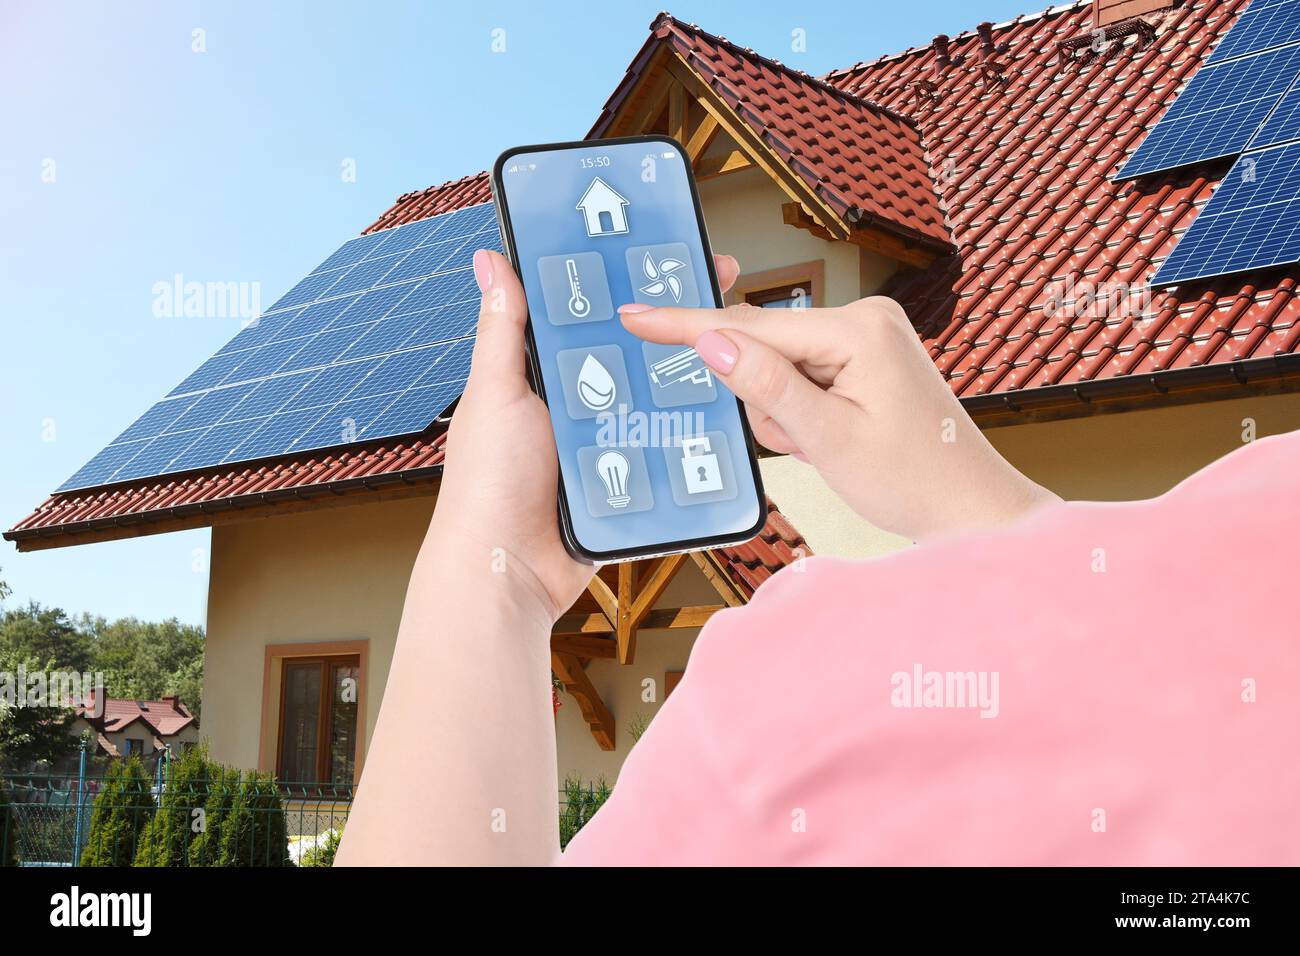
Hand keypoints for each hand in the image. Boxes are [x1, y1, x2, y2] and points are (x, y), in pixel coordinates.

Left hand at [429, 249, 742, 622]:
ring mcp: (605, 439)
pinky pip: (663, 446)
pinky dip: (687, 432)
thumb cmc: (487, 483)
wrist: (511, 570)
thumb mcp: (496, 393)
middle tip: (716, 293)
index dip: (623, 282)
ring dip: (686, 380)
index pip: (589, 312)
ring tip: (729, 345)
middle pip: (632, 351)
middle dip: (671, 326)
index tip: (661, 250)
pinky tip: (721, 408)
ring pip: (655, 397)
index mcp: (541, 374)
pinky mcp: (628, 477)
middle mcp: (576, 402)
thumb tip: (490, 260)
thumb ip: (502, 329)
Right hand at [619, 295, 1058, 541]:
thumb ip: (765, 385)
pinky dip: (803, 415)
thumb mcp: (827, 439)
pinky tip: (833, 441)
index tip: (635, 315)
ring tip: (826, 449)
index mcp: (859, 329)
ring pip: (781, 369)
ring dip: (786, 417)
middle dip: (768, 403)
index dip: (685, 326)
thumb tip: (711, 341)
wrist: (970, 508)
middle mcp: (865, 319)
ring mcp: (868, 337)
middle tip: (804, 443)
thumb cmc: (912, 480)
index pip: (752, 325)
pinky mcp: (866, 358)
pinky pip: (804, 377)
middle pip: (767, 348)